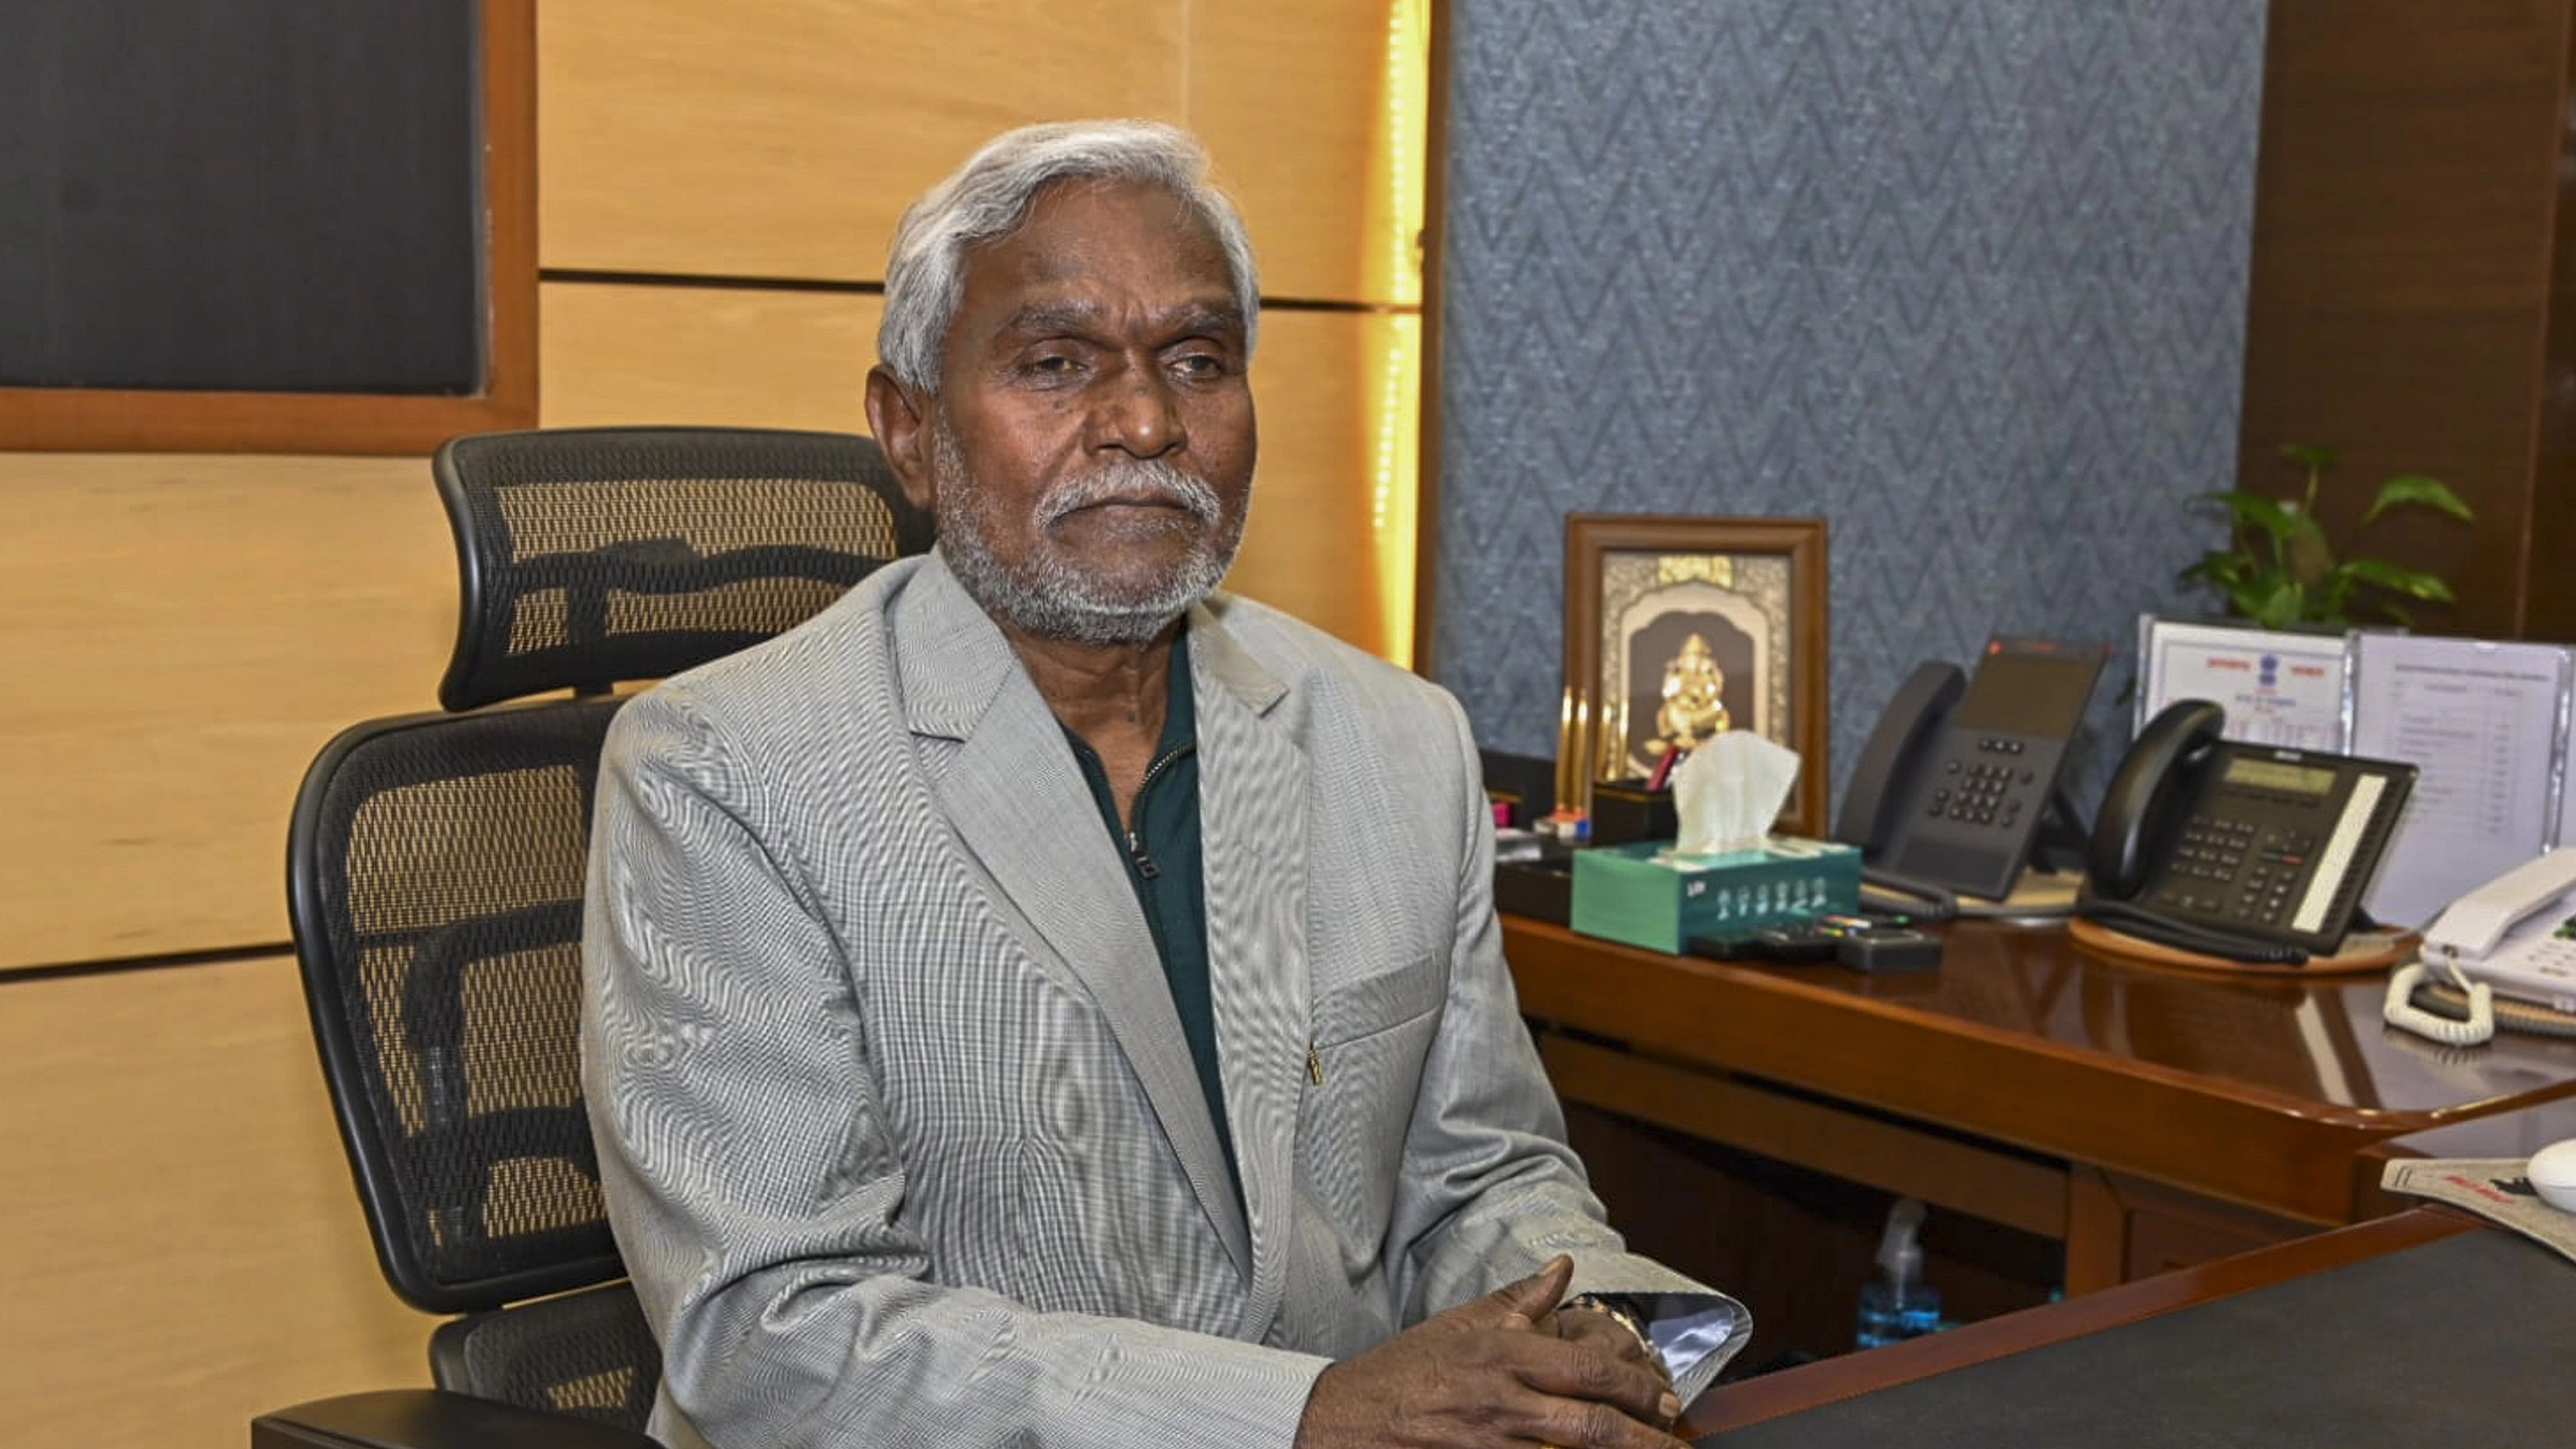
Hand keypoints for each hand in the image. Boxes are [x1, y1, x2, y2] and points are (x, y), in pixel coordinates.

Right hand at [1293, 1255, 1688, 1448]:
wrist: (1345, 1420)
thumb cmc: (1405, 1372)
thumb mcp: (1461, 1325)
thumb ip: (1519, 1299)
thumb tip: (1565, 1268)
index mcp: (1503, 1354)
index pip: (1586, 1368)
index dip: (1634, 1386)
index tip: (1664, 1398)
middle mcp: (1502, 1400)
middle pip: (1591, 1424)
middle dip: (1643, 1438)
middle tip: (1674, 1443)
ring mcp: (1491, 1444)